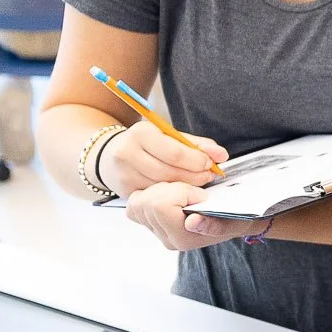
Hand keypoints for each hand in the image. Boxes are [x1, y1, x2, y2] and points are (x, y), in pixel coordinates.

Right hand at [100, 122, 227, 196]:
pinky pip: (156, 197)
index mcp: (141, 134)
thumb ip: (197, 145)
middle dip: (195, 176)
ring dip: (186, 187)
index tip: (210, 163)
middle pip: (170, 173)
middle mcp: (128, 153)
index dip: (197, 161)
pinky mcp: (126, 191)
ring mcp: (125, 175)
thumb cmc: (148, 144)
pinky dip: (172, 195)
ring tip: (197, 182)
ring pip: (164, 187)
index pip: (175, 153)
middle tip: (209, 176)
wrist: (111, 155)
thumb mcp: (170, 136)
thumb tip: (221, 154)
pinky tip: (180, 190)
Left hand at [125, 182, 266, 251]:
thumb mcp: (234, 220)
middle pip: (146, 202)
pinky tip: (169, 195)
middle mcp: (167, 238)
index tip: (201, 194)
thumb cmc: (236, 216)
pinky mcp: (149, 222)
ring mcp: (156, 231)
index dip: (180, 192)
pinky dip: (150, 193)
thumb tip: (192, 222)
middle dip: (169, 189)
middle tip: (191, 192)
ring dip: (159, 189)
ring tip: (181, 192)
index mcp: (184, 238)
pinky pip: (134, 203)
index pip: (161, 206)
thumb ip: (215, 224)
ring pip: (137, 201)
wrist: (237, 220)